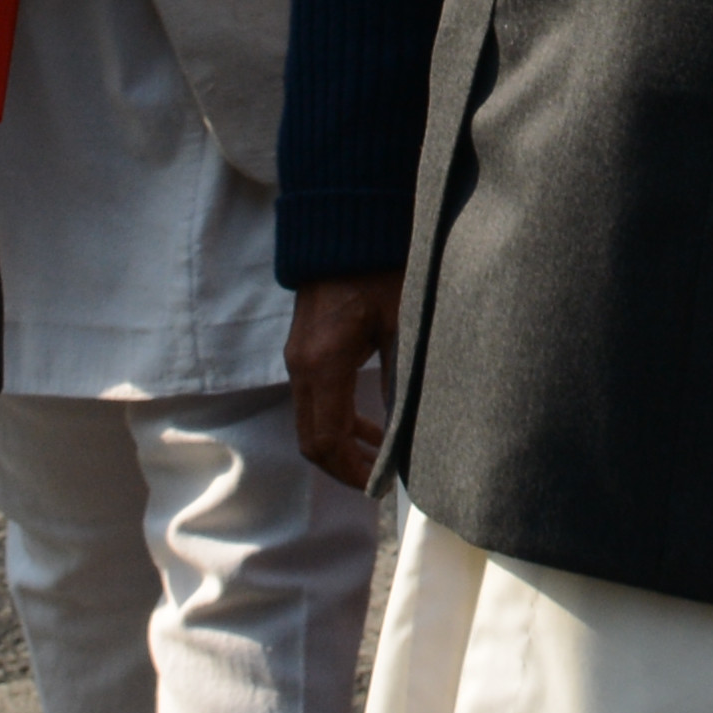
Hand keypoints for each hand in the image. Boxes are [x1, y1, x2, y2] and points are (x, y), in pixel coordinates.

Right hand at [291, 268, 404, 485]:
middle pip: (312, 439)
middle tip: (383, 484)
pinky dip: (340, 423)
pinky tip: (373, 429)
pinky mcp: (307, 351)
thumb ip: (402, 376)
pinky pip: (316, 402)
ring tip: (382, 463)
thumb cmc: (380, 268)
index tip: (381, 487)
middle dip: (345, 467)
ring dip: (343, 447)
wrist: (346, 226)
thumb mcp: (402, 322)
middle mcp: (302, 366)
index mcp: (322, 363)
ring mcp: (300, 359)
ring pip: (312, 423)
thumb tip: (412, 429)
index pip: (325, 440)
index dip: (351, 471)